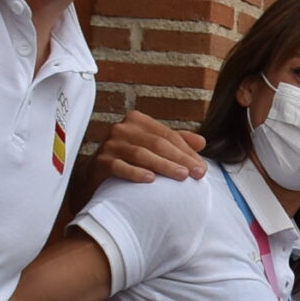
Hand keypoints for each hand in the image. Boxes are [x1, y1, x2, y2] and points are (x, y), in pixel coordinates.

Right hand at [91, 110, 206, 182]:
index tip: (202, 168)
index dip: (187, 151)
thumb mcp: (152, 148)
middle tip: (197, 174)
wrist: (97, 177)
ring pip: (141, 154)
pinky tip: (150, 180)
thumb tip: (202, 142)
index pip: (168, 135)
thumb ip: (175, 143)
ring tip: (181, 176)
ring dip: (163, 166)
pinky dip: (135, 173)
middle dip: (180, 159)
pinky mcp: (100, 162)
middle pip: (157, 143)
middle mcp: (123, 129)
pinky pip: (119, 166)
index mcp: (138, 121)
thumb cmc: (129, 160)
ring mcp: (110, 144)